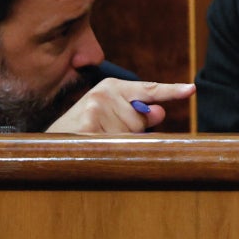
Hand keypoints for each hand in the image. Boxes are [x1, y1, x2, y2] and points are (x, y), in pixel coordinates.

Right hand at [45, 79, 195, 132]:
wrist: (46, 143)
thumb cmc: (85, 131)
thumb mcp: (113, 117)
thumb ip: (139, 114)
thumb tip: (159, 111)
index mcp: (113, 87)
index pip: (150, 90)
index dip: (172, 91)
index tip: (192, 89)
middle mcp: (105, 93)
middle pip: (143, 121)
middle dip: (132, 134)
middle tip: (104, 135)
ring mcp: (95, 108)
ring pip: (131, 136)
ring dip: (118, 145)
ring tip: (95, 142)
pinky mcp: (87, 125)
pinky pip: (116, 144)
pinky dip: (110, 151)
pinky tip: (92, 147)